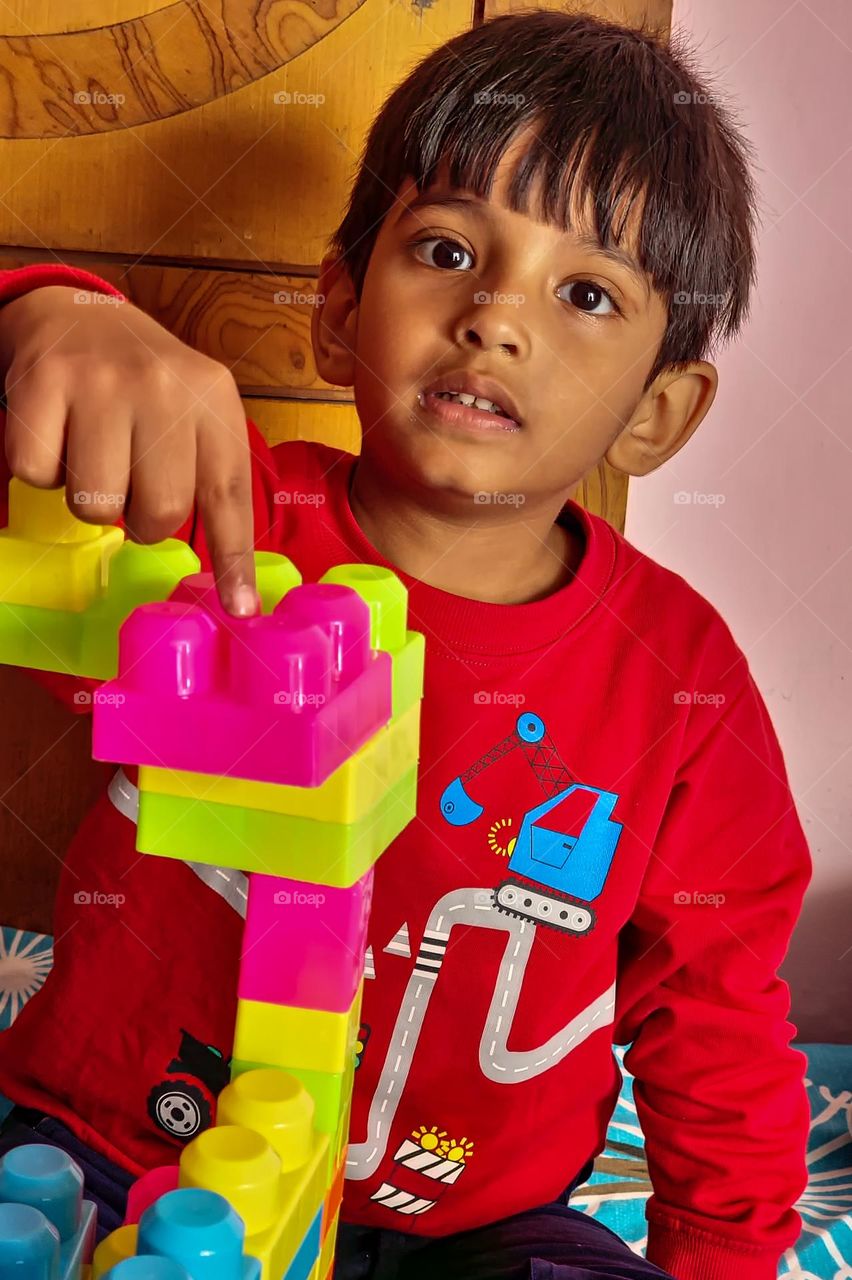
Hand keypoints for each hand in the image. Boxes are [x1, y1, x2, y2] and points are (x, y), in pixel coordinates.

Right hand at [0, 285, 258, 616]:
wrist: (76, 315)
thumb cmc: (144, 387)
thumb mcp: (196, 417)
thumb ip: (215, 488)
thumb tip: (236, 592)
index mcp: (213, 398)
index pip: (230, 494)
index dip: (233, 559)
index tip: (239, 609)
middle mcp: (165, 386)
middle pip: (160, 512)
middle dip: (141, 519)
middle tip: (131, 484)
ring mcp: (101, 381)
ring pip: (95, 504)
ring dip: (89, 498)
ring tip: (94, 455)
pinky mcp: (42, 382)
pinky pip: (38, 475)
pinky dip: (41, 470)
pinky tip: (58, 434)